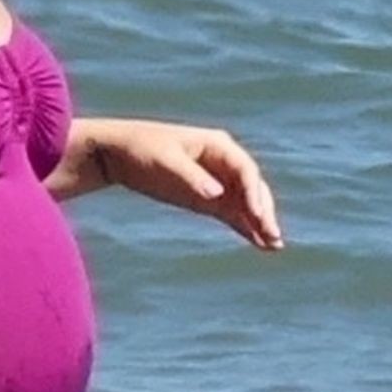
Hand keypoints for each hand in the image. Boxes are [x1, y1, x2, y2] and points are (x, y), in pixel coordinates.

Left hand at [95, 119, 282, 250]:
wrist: (118, 155)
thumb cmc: (141, 150)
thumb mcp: (164, 162)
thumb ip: (191, 178)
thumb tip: (217, 194)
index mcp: (217, 145)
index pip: (245, 170)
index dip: (254, 193)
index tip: (258, 216)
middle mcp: (223, 162)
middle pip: (252, 188)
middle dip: (263, 212)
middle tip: (273, 236)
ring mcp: (217, 181)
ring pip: (246, 204)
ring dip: (260, 223)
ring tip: (274, 246)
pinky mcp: (207, 199)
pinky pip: (232, 214)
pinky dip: (245, 227)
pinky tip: (259, 245)